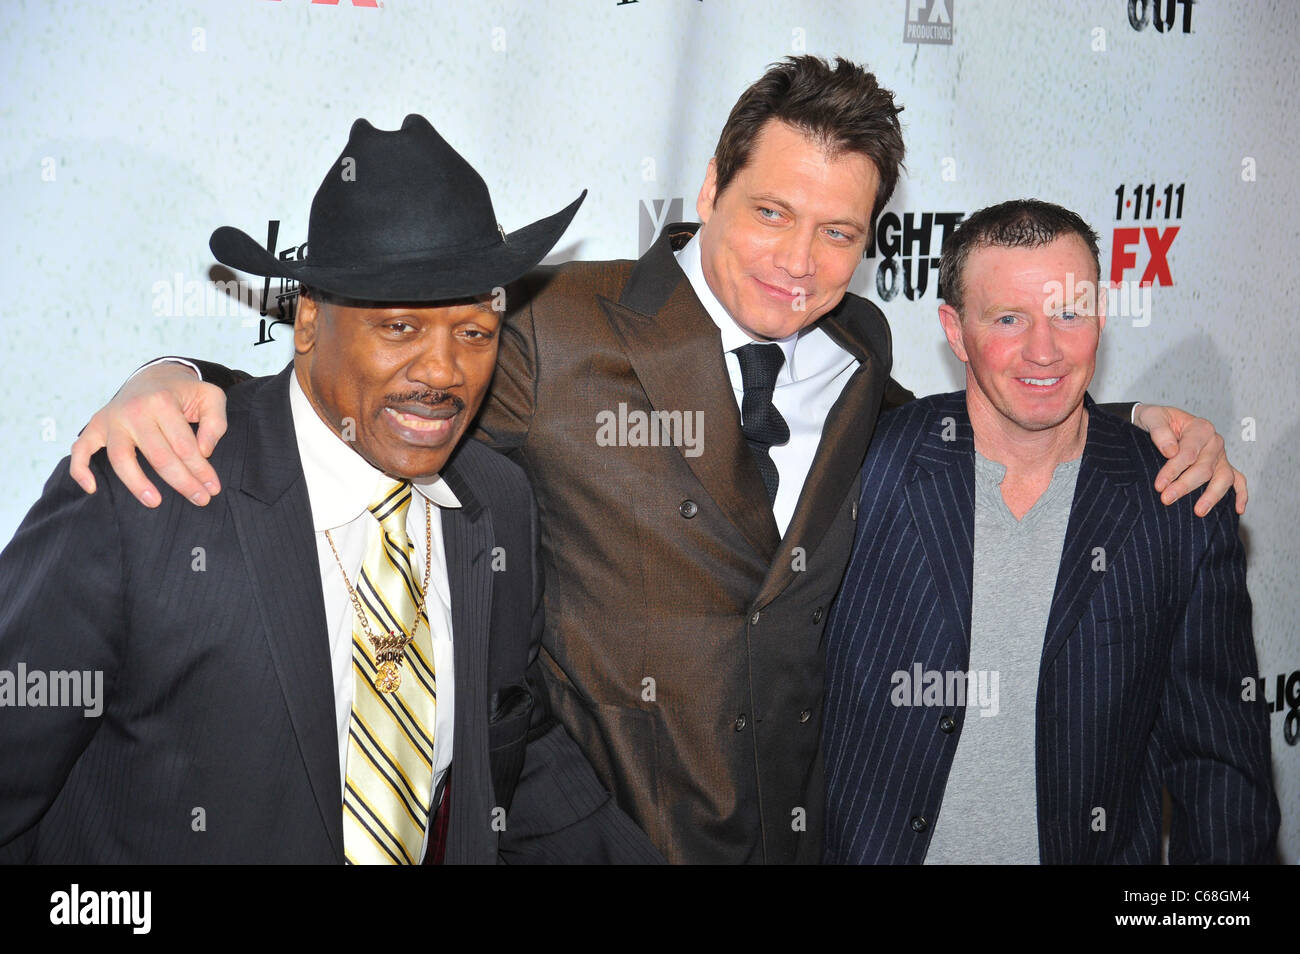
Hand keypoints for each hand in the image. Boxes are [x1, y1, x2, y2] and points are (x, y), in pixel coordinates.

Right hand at [69, 363, 227, 506]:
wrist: (153, 376)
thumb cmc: (185, 392)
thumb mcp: (211, 396)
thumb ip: (216, 422)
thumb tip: (204, 451)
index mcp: (162, 402)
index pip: (184, 445)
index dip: (201, 470)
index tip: (213, 488)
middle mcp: (133, 410)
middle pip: (158, 456)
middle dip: (182, 482)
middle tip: (200, 500)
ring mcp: (112, 419)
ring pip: (121, 458)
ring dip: (137, 484)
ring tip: (155, 502)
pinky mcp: (96, 425)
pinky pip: (81, 450)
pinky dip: (81, 470)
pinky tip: (93, 489)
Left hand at [1132, 404, 1246, 515]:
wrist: (1158, 422)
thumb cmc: (1155, 420)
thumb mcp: (1151, 418)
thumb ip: (1160, 432)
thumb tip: (1171, 451)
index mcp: (1200, 428)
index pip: (1188, 453)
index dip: (1173, 470)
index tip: (1159, 485)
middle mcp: (1214, 442)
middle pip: (1204, 468)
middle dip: (1185, 486)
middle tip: (1167, 499)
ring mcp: (1221, 456)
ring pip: (1223, 478)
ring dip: (1211, 496)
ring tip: (1199, 512)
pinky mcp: (1222, 467)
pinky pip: (1238, 481)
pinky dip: (1241, 495)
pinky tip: (1238, 510)